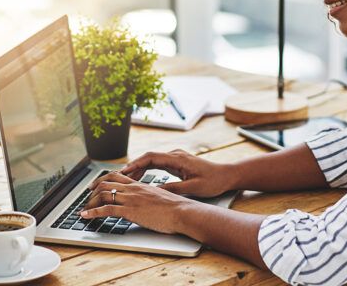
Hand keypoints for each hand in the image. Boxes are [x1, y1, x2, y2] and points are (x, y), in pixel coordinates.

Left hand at [81, 175, 194, 233]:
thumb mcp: (159, 198)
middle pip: (105, 183)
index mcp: (140, 185)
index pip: (116, 176)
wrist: (182, 211)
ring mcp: (130, 199)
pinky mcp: (130, 211)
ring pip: (103, 195)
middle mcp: (133, 189)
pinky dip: (92, 212)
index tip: (94, 186)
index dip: (102, 180)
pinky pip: (106, 209)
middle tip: (85, 198)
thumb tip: (146, 202)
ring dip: (89, 202)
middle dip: (92, 191)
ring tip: (84, 209)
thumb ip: (149, 197)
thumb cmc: (175, 208)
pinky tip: (85, 216)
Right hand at [120, 149, 235, 197]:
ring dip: (139, 168)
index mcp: (178, 158)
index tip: (124, 171)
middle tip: (119, 177)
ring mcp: (176, 158)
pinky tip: (139, 178)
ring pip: (152, 161)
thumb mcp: (193, 187)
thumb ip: (174, 189)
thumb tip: (156, 192)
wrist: (227, 175)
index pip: (151, 157)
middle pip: (148, 157)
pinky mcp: (177, 163)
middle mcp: (175, 155)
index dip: (136, 164)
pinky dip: (147, 170)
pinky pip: (158, 164)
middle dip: (133, 166)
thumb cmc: (213, 181)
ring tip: (125, 179)